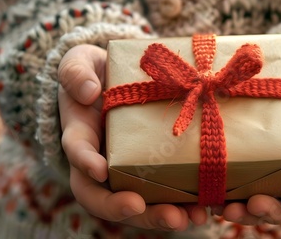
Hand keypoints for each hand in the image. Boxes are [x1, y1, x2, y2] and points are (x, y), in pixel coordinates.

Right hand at [57, 44, 206, 230]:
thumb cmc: (94, 74)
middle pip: (104, 196)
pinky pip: (162, 192)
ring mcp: (125, 169)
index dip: (85, 163)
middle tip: (161, 214)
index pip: (76, 153)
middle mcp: (100, 162)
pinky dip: (182, 203)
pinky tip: (205, 207)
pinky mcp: (151, 168)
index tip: (100, 170)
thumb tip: (89, 91)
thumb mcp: (78, 62)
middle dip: (129, 209)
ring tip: (191, 218)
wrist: (115, 80)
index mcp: (81, 136)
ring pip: (136, 204)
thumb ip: (76, 72)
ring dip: (161, 215)